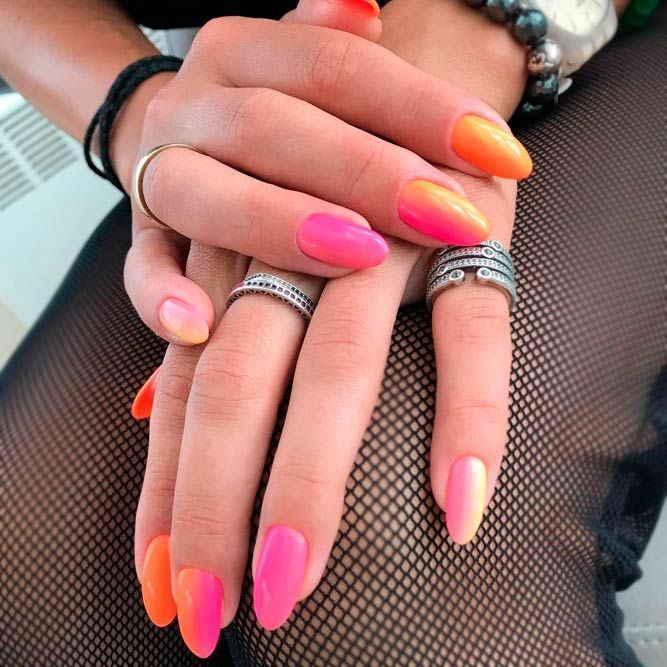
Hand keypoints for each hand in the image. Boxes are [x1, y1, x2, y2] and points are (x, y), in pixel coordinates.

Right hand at [122, 0, 531, 347]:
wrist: (178, 138)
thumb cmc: (273, 116)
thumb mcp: (302, 66)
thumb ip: (336, 45)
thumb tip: (369, 7)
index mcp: (244, 51)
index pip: (339, 66)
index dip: (423, 107)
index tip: (502, 155)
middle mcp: (195, 105)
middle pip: (277, 127)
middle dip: (369, 173)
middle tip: (450, 217)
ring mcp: (159, 173)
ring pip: (207, 194)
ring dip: (281, 225)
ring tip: (362, 254)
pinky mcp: (143, 236)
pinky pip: (139, 266)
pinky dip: (161, 297)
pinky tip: (200, 328)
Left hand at [133, 0, 525, 656]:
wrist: (402, 62)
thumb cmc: (319, 169)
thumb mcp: (243, 241)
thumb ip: (197, 331)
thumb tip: (141, 414)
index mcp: (236, 259)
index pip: (185, 390)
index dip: (166, 490)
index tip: (160, 585)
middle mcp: (291, 251)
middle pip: (238, 389)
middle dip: (218, 504)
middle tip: (214, 611)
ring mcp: (380, 240)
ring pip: (337, 368)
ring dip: (311, 478)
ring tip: (295, 577)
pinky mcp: (463, 226)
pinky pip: (470, 328)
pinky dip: (467, 413)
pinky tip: (457, 500)